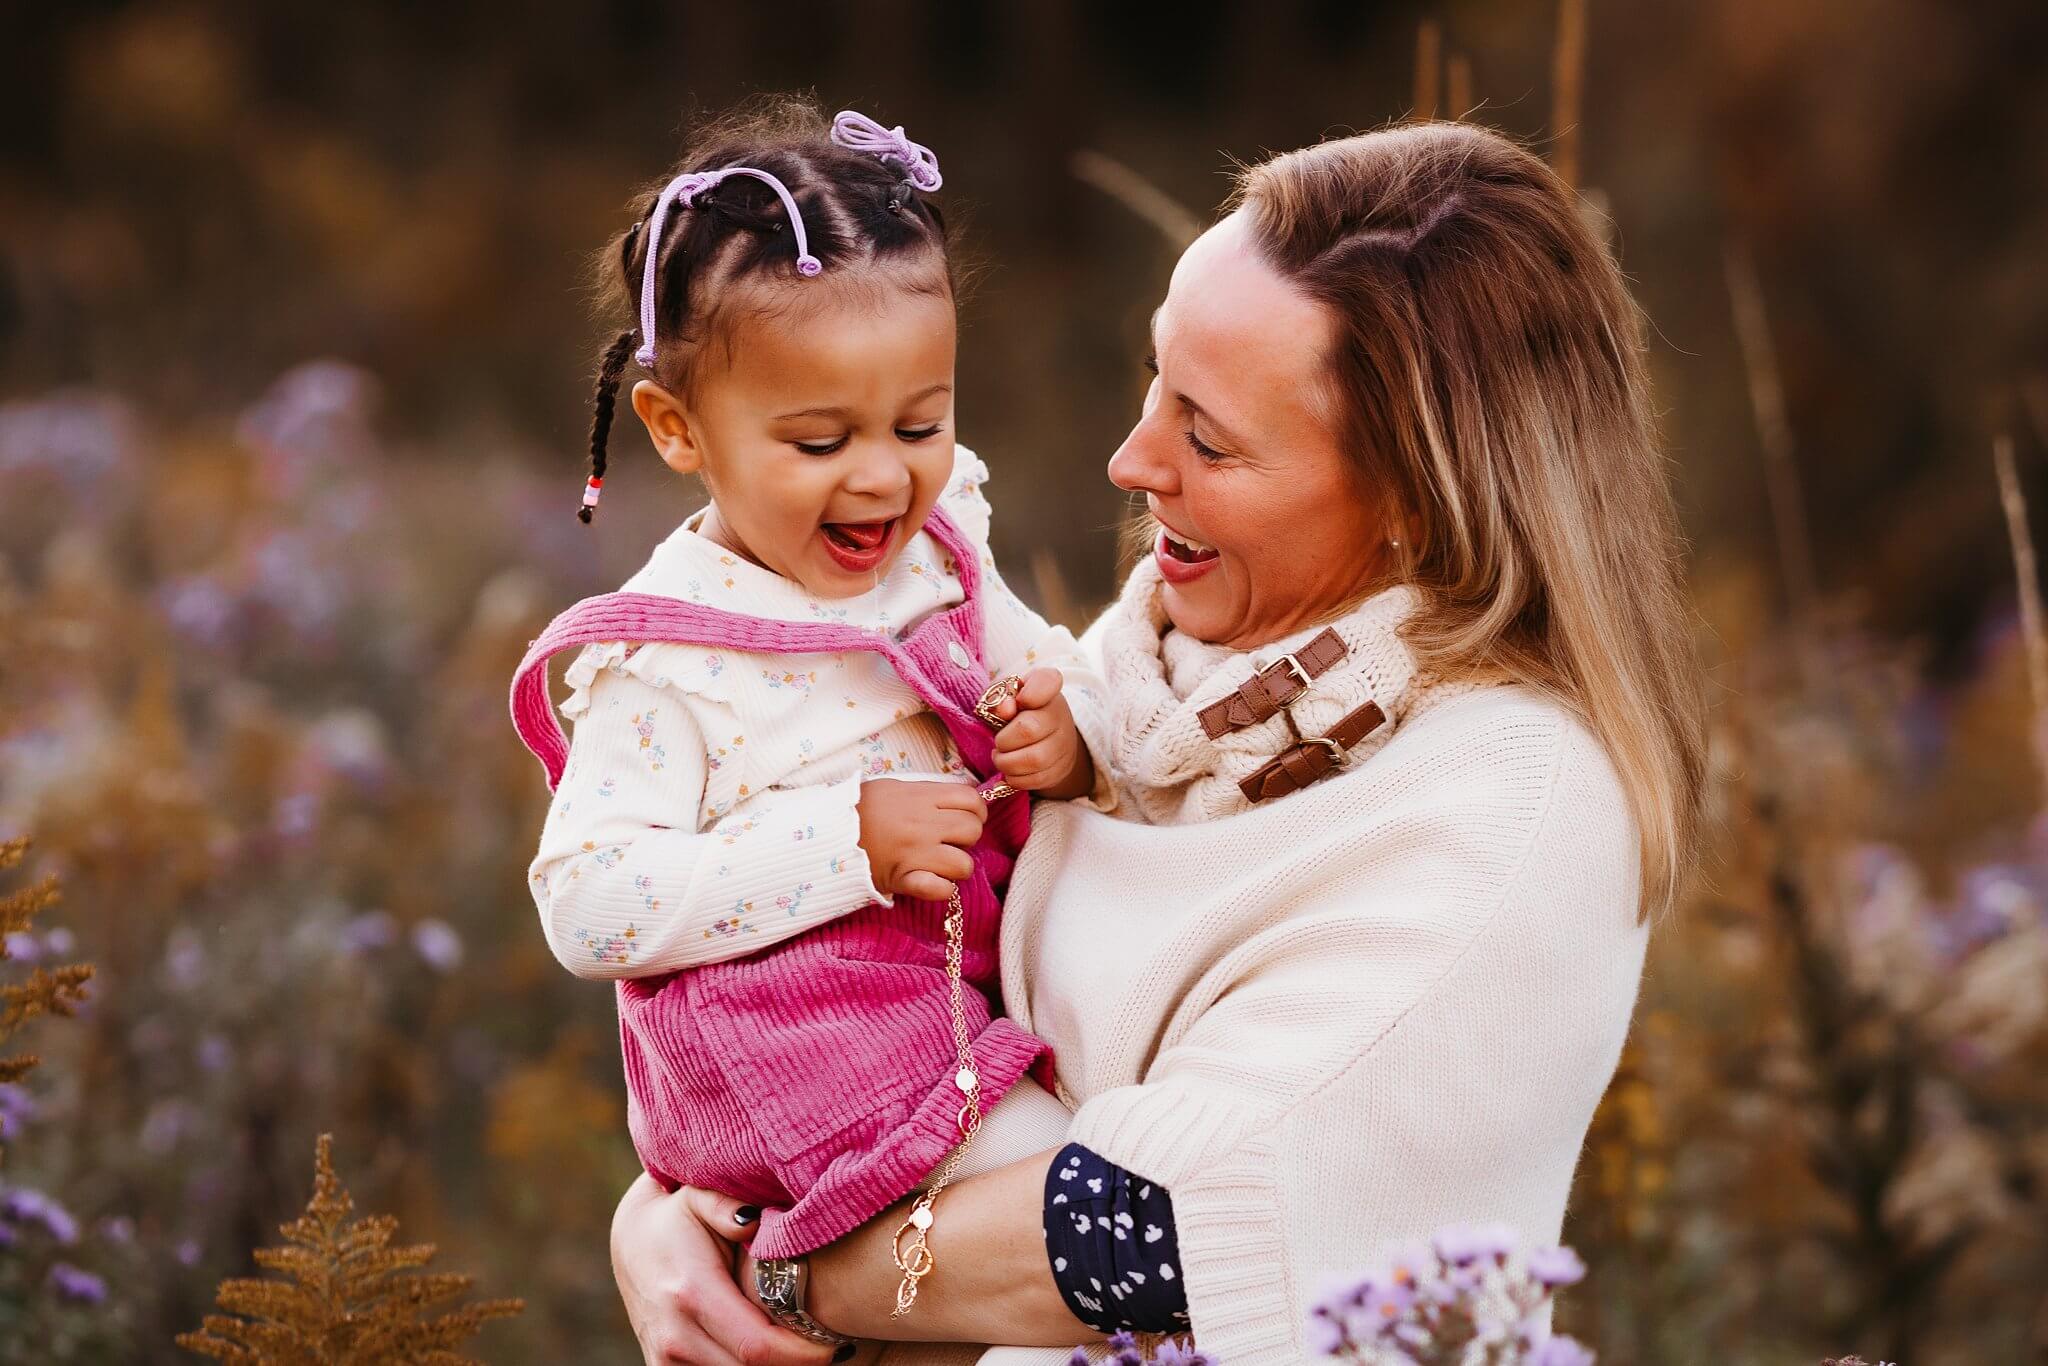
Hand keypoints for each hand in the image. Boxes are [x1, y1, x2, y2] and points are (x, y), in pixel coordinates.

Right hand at [610, 1173, 835, 1365]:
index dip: (803, 1354)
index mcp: (692, 1293)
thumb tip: (754, 1219)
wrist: (631, 1244)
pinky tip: (774, 1352)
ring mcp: (666, 1360)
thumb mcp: (699, 1198)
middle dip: (796, 1363)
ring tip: (805, 1346)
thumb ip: (726, 1206)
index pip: (758, 1346)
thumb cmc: (678, 1218)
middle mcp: (675, 1336)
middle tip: (832, 1345)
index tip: (836, 1344)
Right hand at [856, 778, 987, 901]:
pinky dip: (941, 889)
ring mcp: (914, 854)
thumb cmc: (861, 810)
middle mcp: (921, 825)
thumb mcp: (894, 788)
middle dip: (968, 837)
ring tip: (941, 863)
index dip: (976, 810)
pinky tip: (932, 881)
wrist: (827, 835)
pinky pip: (940, 890)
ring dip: (957, 866)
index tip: (965, 816)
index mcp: (920, 798)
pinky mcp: (904, 880)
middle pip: (973, 830)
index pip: (972, 800)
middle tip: (950, 841)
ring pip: (964, 864)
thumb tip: (961, 799)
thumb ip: (928, 792)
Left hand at [987, 667, 1094, 800]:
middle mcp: (1061, 715)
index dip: (1030, 692)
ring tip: (1000, 757)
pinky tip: (1011, 769)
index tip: (1019, 701)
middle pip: (1028, 729)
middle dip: (1004, 740)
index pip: (1047, 681)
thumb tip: (1003, 709)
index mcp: (1048, 689)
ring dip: (1006, 762)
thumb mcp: (1008, 695)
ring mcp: (1064, 745)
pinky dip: (1015, 778)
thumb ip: (1001, 695)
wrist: (1047, 737)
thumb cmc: (1020, 711)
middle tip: (998, 741)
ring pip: (1031, 760)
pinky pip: (1034, 780)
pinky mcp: (1060, 770)